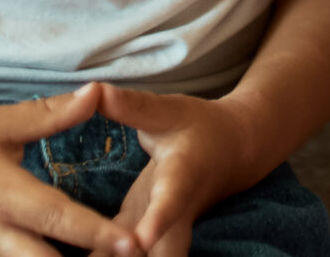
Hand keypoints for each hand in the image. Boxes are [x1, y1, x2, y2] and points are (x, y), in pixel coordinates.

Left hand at [99, 81, 273, 256]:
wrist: (234, 153)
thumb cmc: (198, 128)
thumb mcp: (168, 110)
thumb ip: (131, 105)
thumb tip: (95, 90)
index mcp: (182, 177)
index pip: (170, 201)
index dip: (156, 221)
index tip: (141, 240)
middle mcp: (176, 216)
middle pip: (165, 254)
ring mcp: (162, 235)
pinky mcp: (144, 244)